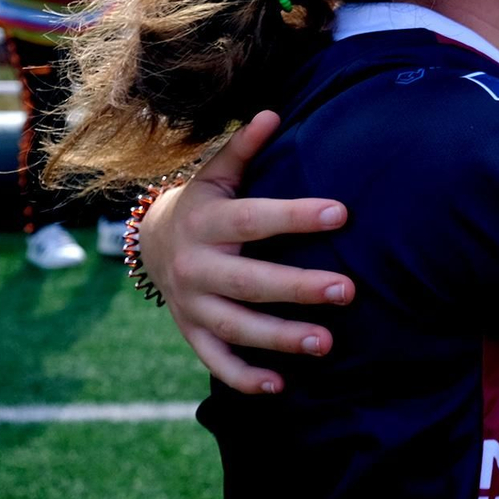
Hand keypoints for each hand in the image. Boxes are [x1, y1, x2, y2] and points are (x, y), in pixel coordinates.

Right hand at [143, 110, 354, 393]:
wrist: (150, 244)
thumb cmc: (206, 204)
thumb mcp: (217, 175)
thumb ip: (244, 150)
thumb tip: (271, 113)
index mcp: (208, 222)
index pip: (255, 219)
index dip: (297, 216)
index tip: (342, 212)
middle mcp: (197, 267)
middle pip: (250, 282)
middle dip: (298, 288)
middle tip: (348, 290)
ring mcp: (192, 305)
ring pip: (236, 327)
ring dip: (280, 338)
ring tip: (326, 343)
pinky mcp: (193, 333)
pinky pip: (217, 361)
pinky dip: (244, 377)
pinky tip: (281, 386)